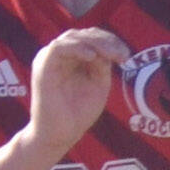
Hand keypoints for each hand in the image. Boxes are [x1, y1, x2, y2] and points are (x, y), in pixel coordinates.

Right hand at [27, 27, 128, 156]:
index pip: (91, 38)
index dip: (110, 42)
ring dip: (95, 43)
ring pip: (73, 37)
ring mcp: (50, 59)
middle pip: (84, 35)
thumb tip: (107, 49)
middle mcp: (60, 55)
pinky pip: (58, 47)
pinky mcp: (43, 67)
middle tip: (123, 55)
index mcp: (72, 58)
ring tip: (111, 55)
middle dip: (106, 41)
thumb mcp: (98, 84)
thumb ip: (102, 65)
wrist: (60, 135)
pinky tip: (92, 57)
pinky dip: (76, 48)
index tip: (126, 55)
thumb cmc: (77, 113)